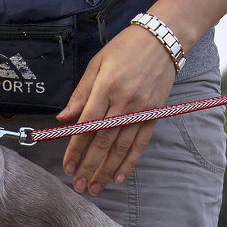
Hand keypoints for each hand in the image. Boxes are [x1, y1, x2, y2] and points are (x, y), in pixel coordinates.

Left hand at [57, 24, 178, 194]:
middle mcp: (124, 102)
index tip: (67, 166)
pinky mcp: (154, 114)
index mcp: (106, 89)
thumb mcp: (96, 64)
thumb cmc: (125, 48)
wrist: (163, 38)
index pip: (86, 126)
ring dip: (106, 170)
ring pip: (121, 147)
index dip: (75, 149)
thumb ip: (80, 94)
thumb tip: (63, 119)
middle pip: (103, 142)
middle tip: (78, 186)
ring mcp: (141, 110)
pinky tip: (119, 177)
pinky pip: (140, 143)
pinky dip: (129, 162)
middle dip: (89, 167)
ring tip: (94, 188)